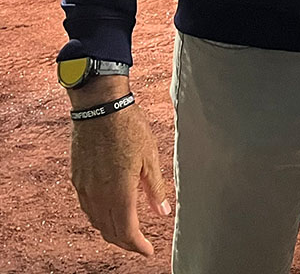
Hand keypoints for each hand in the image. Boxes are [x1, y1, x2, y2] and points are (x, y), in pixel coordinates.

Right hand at [71, 103, 169, 255]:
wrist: (100, 107)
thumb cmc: (129, 127)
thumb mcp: (150, 156)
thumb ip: (155, 188)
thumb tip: (163, 212)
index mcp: (119, 192)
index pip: (126, 232)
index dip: (138, 245)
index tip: (148, 250)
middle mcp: (98, 195)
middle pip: (110, 231)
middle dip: (126, 242)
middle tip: (139, 243)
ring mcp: (85, 188)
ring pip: (96, 222)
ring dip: (111, 231)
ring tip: (126, 231)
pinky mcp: (77, 178)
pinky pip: (87, 207)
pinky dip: (99, 217)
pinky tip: (108, 211)